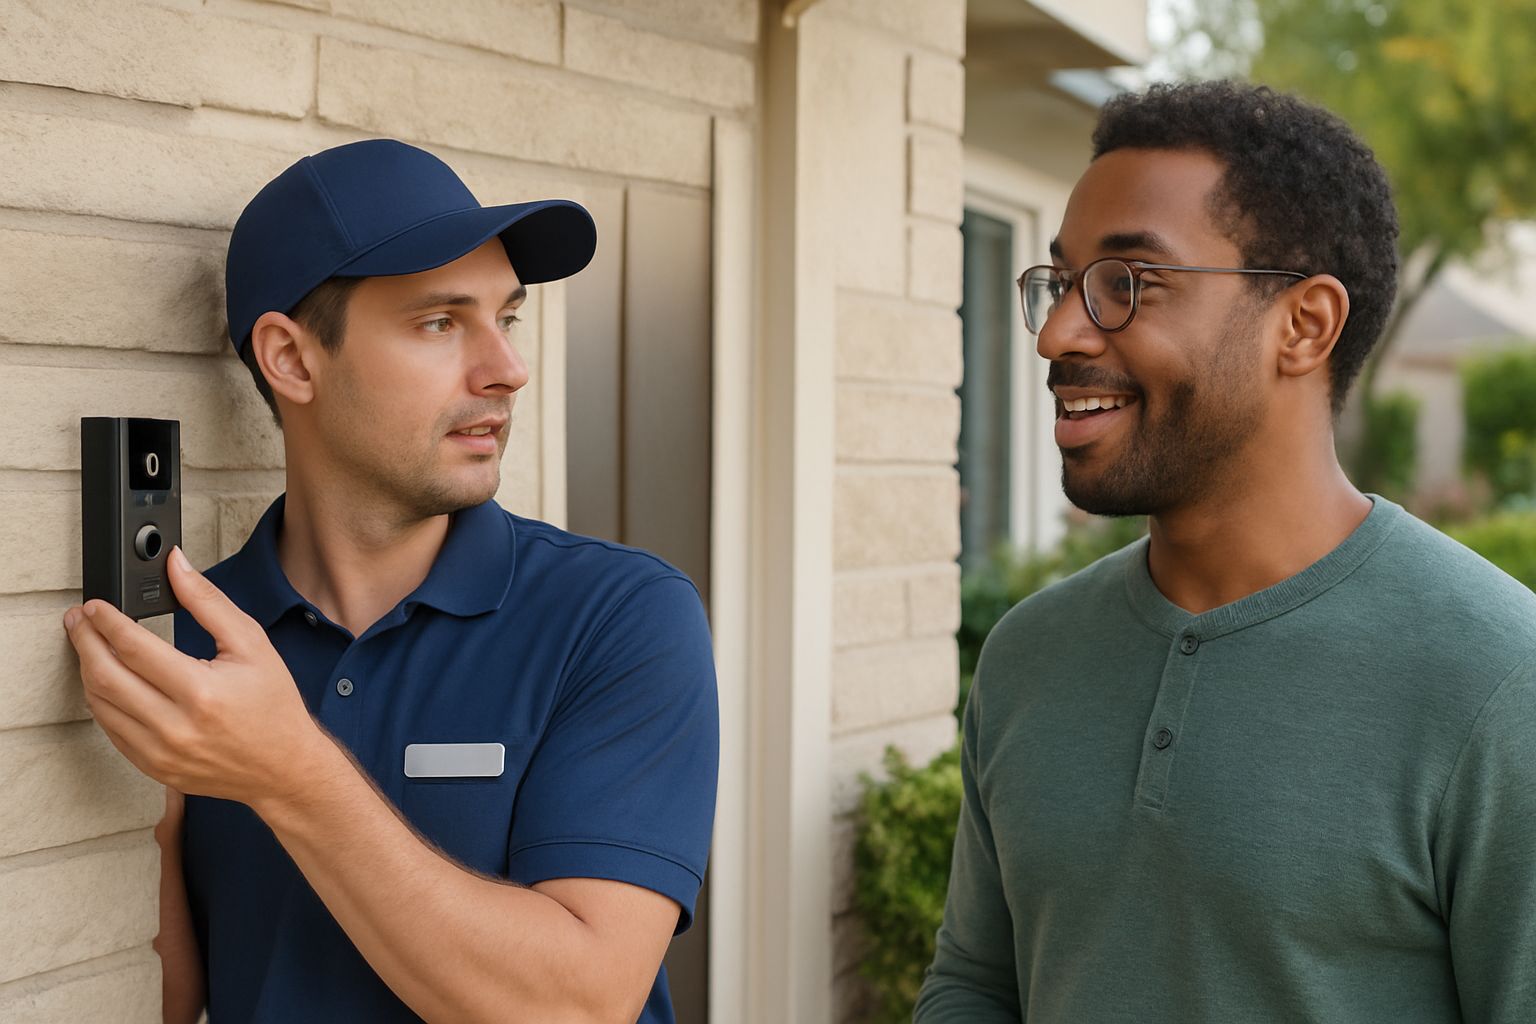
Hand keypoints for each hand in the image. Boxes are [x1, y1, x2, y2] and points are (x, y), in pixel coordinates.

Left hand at [62, 545, 329, 805]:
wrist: (284, 766)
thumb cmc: (273, 706)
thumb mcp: (251, 643)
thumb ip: (208, 601)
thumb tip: (175, 565)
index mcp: (201, 692)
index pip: (133, 648)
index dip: (107, 621)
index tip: (95, 606)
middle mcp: (175, 726)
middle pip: (106, 676)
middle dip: (84, 642)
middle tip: (77, 621)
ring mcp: (160, 752)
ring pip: (100, 705)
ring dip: (88, 671)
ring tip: (88, 647)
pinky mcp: (153, 767)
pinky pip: (111, 730)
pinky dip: (103, 701)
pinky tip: (108, 681)